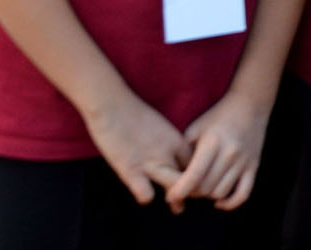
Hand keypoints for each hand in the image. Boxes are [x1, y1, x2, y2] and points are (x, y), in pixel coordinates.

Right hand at [81, 90, 192, 208]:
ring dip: (177, 199)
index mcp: (175, 139)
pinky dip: (145, 196)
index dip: (200, 172)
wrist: (110, 103)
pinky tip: (144, 193)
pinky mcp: (130, 171)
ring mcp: (149, 162)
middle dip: (194, 189)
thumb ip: (165, 141)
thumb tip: (169, 154)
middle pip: (192, 177)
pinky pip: (146, 194)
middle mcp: (167, 152)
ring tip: (177, 206)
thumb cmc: (131, 113)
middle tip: (193, 195)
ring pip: (176, 188)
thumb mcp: (157, 126)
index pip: (198, 162)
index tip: (197, 178)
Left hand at [168, 94, 267, 211]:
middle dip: (192, 193)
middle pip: (206, 188)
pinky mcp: (254, 167)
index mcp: (212, 142)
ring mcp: (243, 161)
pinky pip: (243, 194)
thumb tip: (172, 178)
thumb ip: (184, 152)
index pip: (194, 175)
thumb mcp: (196, 128)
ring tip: (201, 187)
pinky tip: (219, 202)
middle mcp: (229, 153)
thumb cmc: (217, 116)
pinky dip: (230, 203)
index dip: (180, 190)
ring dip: (208, 195)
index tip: (170, 197)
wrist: (250, 104)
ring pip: (220, 193)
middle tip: (185, 189)